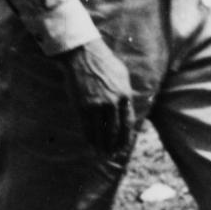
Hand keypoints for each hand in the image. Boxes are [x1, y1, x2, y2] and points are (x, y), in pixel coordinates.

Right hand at [58, 37, 133, 157]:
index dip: (125, 137)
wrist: (83, 54)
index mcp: (124, 95)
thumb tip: (126, 108)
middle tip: (112, 155)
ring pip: (101, 132)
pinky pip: (87, 127)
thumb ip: (125, 93)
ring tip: (102, 154)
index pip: (127, 122)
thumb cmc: (103, 62)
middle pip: (115, 131)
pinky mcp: (82, 106)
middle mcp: (112, 103)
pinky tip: (90, 144)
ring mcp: (97, 105)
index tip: (123, 146)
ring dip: (102, 145)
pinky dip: (89, 138)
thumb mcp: (122, 75)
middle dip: (114, 145)